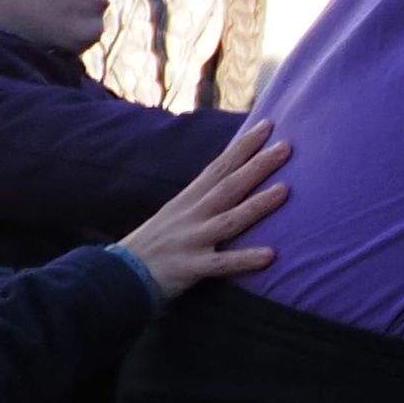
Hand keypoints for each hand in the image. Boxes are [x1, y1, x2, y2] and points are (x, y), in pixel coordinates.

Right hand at [120, 121, 286, 299]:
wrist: (116, 277)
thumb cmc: (154, 243)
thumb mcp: (175, 212)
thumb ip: (203, 196)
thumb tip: (235, 174)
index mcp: (188, 200)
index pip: (219, 167)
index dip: (243, 146)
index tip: (268, 125)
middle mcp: (191, 216)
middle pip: (228, 187)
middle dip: (257, 166)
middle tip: (287, 147)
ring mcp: (190, 241)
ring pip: (228, 220)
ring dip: (257, 205)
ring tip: (285, 190)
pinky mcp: (188, 268)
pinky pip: (220, 264)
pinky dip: (244, 259)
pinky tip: (270, 255)